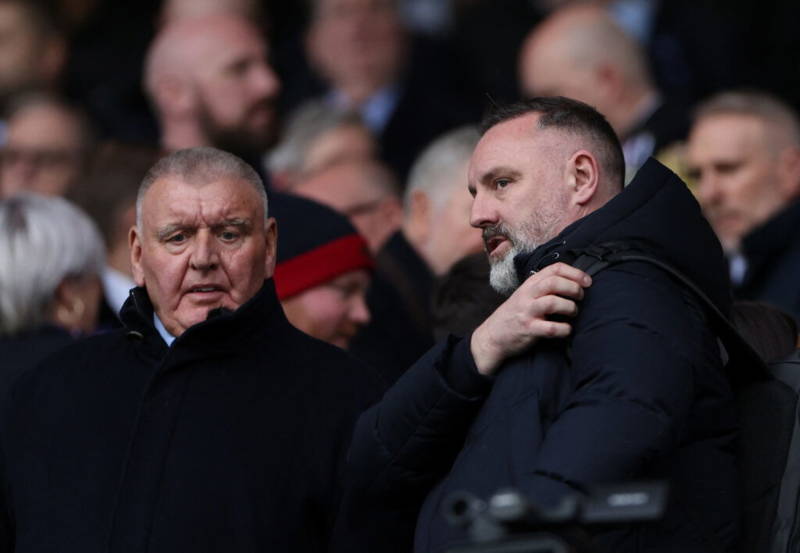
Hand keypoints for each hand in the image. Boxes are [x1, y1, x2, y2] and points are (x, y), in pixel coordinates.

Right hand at [470, 262, 591, 375]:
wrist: (493, 334)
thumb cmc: (516, 314)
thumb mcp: (527, 294)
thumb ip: (545, 286)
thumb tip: (575, 282)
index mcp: (531, 283)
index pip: (555, 268)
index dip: (575, 273)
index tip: (587, 282)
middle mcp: (528, 295)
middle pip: (554, 282)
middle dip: (573, 288)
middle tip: (580, 297)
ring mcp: (527, 312)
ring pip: (553, 303)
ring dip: (570, 308)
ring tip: (573, 313)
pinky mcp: (528, 329)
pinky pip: (550, 328)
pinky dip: (564, 329)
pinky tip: (567, 330)